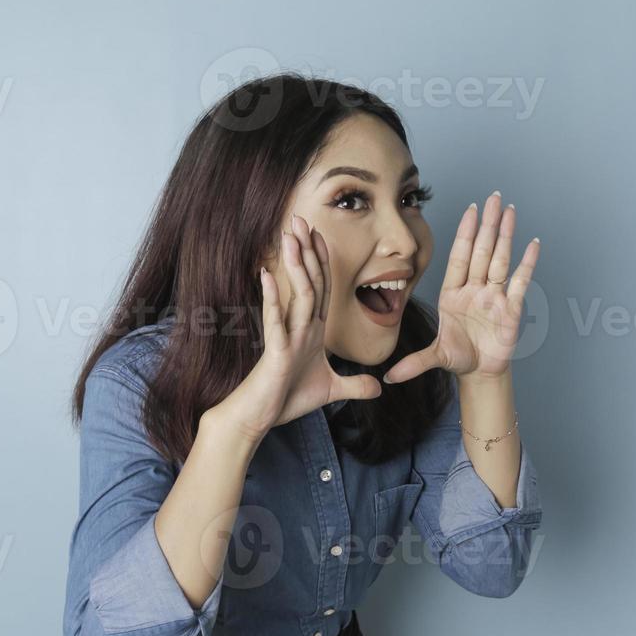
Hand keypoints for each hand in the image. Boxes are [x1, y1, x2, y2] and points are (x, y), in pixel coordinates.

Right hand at [213, 214, 382, 441]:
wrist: (257, 418)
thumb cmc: (285, 399)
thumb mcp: (330, 391)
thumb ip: (354, 385)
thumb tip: (379, 387)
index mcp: (310, 331)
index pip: (321, 289)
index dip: (322, 262)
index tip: (321, 234)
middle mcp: (297, 327)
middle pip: (308, 282)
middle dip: (305, 251)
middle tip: (300, 218)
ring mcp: (285, 336)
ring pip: (295, 294)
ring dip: (294, 264)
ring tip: (289, 235)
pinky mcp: (274, 352)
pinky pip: (273, 320)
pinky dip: (272, 298)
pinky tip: (268, 274)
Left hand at [383, 191, 539, 384]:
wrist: (480, 373)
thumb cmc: (458, 357)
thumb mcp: (435, 358)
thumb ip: (414, 364)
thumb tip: (388, 377)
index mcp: (453, 294)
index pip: (459, 258)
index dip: (465, 234)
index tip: (470, 211)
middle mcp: (474, 289)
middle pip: (482, 252)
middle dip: (488, 224)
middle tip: (493, 197)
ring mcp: (494, 297)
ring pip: (501, 260)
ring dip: (506, 236)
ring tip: (510, 211)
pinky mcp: (512, 309)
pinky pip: (521, 282)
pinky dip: (527, 264)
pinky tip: (533, 244)